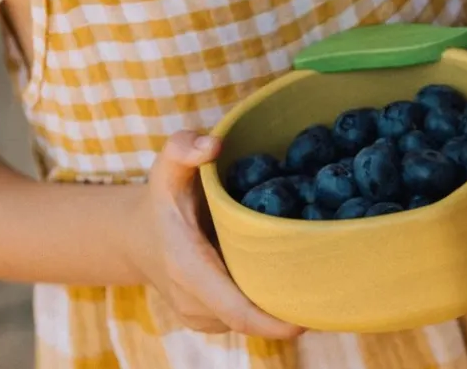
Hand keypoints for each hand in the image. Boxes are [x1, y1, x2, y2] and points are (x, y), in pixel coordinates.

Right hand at [128, 130, 304, 338]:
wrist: (136, 236)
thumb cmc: (161, 197)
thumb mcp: (166, 165)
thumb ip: (185, 147)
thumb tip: (214, 145)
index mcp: (188, 267)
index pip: (236, 310)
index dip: (272, 321)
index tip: (308, 319)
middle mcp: (192, 302)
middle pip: (251, 318)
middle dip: (288, 309)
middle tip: (329, 287)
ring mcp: (199, 316)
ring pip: (249, 318)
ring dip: (277, 303)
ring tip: (310, 275)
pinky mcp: (208, 320)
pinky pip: (243, 316)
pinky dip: (264, 302)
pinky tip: (282, 276)